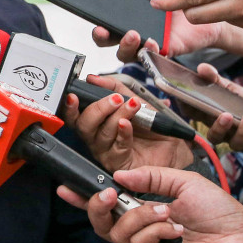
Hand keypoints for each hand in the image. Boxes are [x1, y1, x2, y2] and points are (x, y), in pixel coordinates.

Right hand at [56, 166, 242, 242]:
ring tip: (165, 212)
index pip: (108, 205)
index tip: (66, 187)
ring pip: (117, 233)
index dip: (84, 198)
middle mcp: (142, 230)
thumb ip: (150, 177)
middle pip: (101, 224)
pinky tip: (174, 230)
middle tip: (109, 193)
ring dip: (138, 216)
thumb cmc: (220, 213)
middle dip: (97, 205)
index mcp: (145, 209)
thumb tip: (117, 176)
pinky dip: (152, 231)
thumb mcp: (183, 181)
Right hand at [61, 75, 193, 171]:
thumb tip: (93, 78)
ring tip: (133, 106)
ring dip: (117, 116)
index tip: (73, 96)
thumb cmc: (151, 126)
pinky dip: (123, 132)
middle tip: (114, 99)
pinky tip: (129, 124)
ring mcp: (106, 153)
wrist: (173, 146)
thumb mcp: (133, 100)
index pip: (74, 116)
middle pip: (83, 125)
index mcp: (95, 123)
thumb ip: (114, 88)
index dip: (70, 107)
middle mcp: (96, 139)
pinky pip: (117, 147)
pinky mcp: (119, 164)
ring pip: (102, 134)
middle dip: (97, 109)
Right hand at [92, 11, 225, 62]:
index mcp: (129, 19)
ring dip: (127, 46)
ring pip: (128, 54)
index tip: (98, 26)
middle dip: (105, 39)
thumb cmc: (181, 2)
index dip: (98, 30)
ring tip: (133, 35)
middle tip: (106, 32)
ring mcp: (148, 46)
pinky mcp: (165, 53)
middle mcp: (135, 35)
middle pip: (111, 43)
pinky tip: (153, 43)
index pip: (107, 27)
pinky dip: (151, 51)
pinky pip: (153, 57)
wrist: (206, 14)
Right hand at [186, 64, 242, 154]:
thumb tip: (203, 68)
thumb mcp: (229, 89)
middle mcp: (222, 132)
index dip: (186, 108)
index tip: (186, 99)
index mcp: (210, 117)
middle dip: (219, 128)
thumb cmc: (242, 105)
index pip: (193, 115)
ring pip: (236, 143)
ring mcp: (239, 141)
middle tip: (226, 115)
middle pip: (214, 136)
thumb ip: (215, 80)